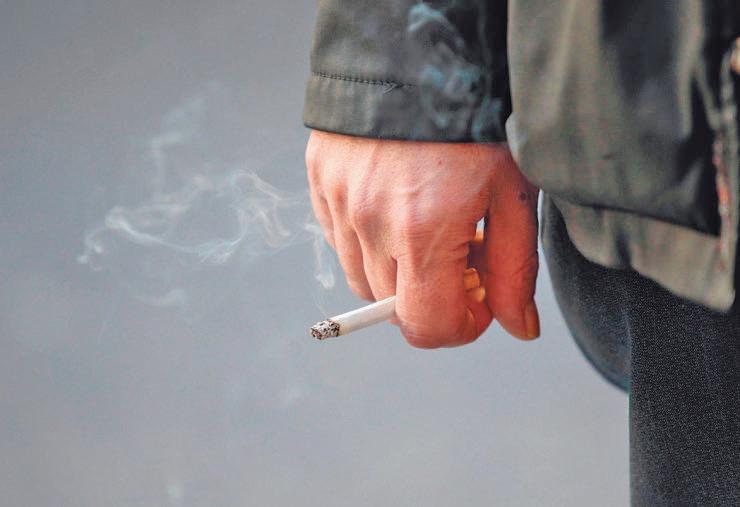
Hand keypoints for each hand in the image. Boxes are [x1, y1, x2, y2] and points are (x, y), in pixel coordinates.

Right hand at [306, 130, 539, 347]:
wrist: (422, 48)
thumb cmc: (477, 116)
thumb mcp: (513, 193)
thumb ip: (514, 270)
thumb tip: (517, 327)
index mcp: (422, 231)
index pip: (425, 326)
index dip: (458, 328)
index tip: (478, 304)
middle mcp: (369, 223)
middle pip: (392, 305)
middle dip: (431, 295)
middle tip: (462, 255)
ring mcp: (337, 201)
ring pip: (361, 276)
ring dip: (396, 271)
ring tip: (427, 228)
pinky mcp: (320, 181)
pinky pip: (338, 238)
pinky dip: (367, 240)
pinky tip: (395, 207)